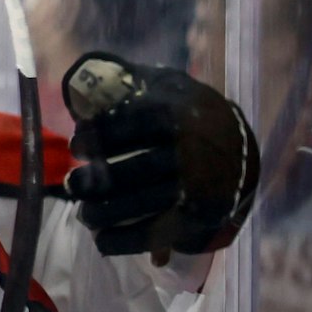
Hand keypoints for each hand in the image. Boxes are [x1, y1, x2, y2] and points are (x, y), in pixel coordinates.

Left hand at [63, 51, 260, 257]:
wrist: (240, 151)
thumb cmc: (186, 114)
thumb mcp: (167, 87)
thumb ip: (130, 78)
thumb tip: (85, 70)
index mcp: (184, 114)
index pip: (139, 122)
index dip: (102, 134)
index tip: (76, 145)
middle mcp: (195, 152)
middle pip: (141, 169)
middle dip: (98, 181)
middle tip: (71, 185)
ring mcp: (200, 186)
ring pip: (148, 203)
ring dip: (107, 212)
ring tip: (83, 214)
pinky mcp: (201, 216)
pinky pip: (161, 233)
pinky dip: (127, 241)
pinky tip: (101, 242)